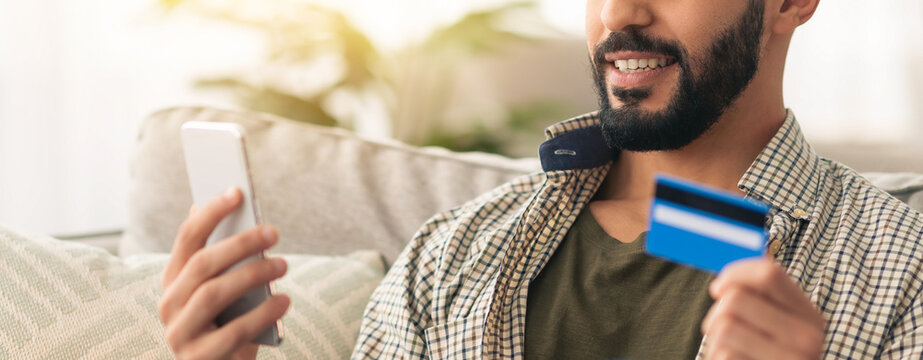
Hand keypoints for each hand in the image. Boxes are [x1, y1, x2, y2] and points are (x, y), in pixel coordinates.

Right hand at [158, 188, 289, 359]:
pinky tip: (283, 300)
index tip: (238, 191)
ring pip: (213, 294)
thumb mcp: (226, 290)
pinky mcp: (199, 358)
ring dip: (252, 274)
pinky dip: (262, 313)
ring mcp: (180, 333)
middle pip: (202, 264)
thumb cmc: (229, 323)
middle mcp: (169, 304)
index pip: (187, 238)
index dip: (211, 213)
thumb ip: (226, 259)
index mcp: (174, 280)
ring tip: (283, 264)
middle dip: (239, 243)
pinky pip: (233, 331)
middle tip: (273, 232)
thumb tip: (235, 212)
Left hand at [701, 258, 824, 359]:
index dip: (733, 273)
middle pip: (734, 300)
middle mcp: (807, 338)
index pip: (769, 273)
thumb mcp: (778, 326)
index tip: (719, 287)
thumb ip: (762, 297)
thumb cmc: (769, 357)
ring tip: (726, 352)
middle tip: (720, 331)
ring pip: (722, 328)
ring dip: (712, 341)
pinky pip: (721, 356)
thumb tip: (733, 250)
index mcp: (810, 317)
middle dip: (715, 314)